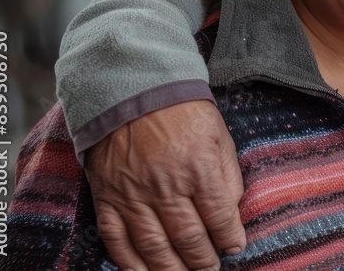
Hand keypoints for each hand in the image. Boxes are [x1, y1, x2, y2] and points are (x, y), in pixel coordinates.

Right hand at [85, 99, 245, 270]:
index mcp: (198, 169)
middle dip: (203, 260)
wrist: (133, 91)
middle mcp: (166, 187)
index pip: (219, 217)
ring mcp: (133, 195)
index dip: (230, 239)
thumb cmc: (182, 112)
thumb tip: (232, 212)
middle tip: (211, 269)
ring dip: (171, 269)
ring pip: (154, 246)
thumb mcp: (219, 136)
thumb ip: (228, 175)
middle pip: (188, 238)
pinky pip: (117, 239)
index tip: (235, 248)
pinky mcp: (107, 198)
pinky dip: (130, 262)